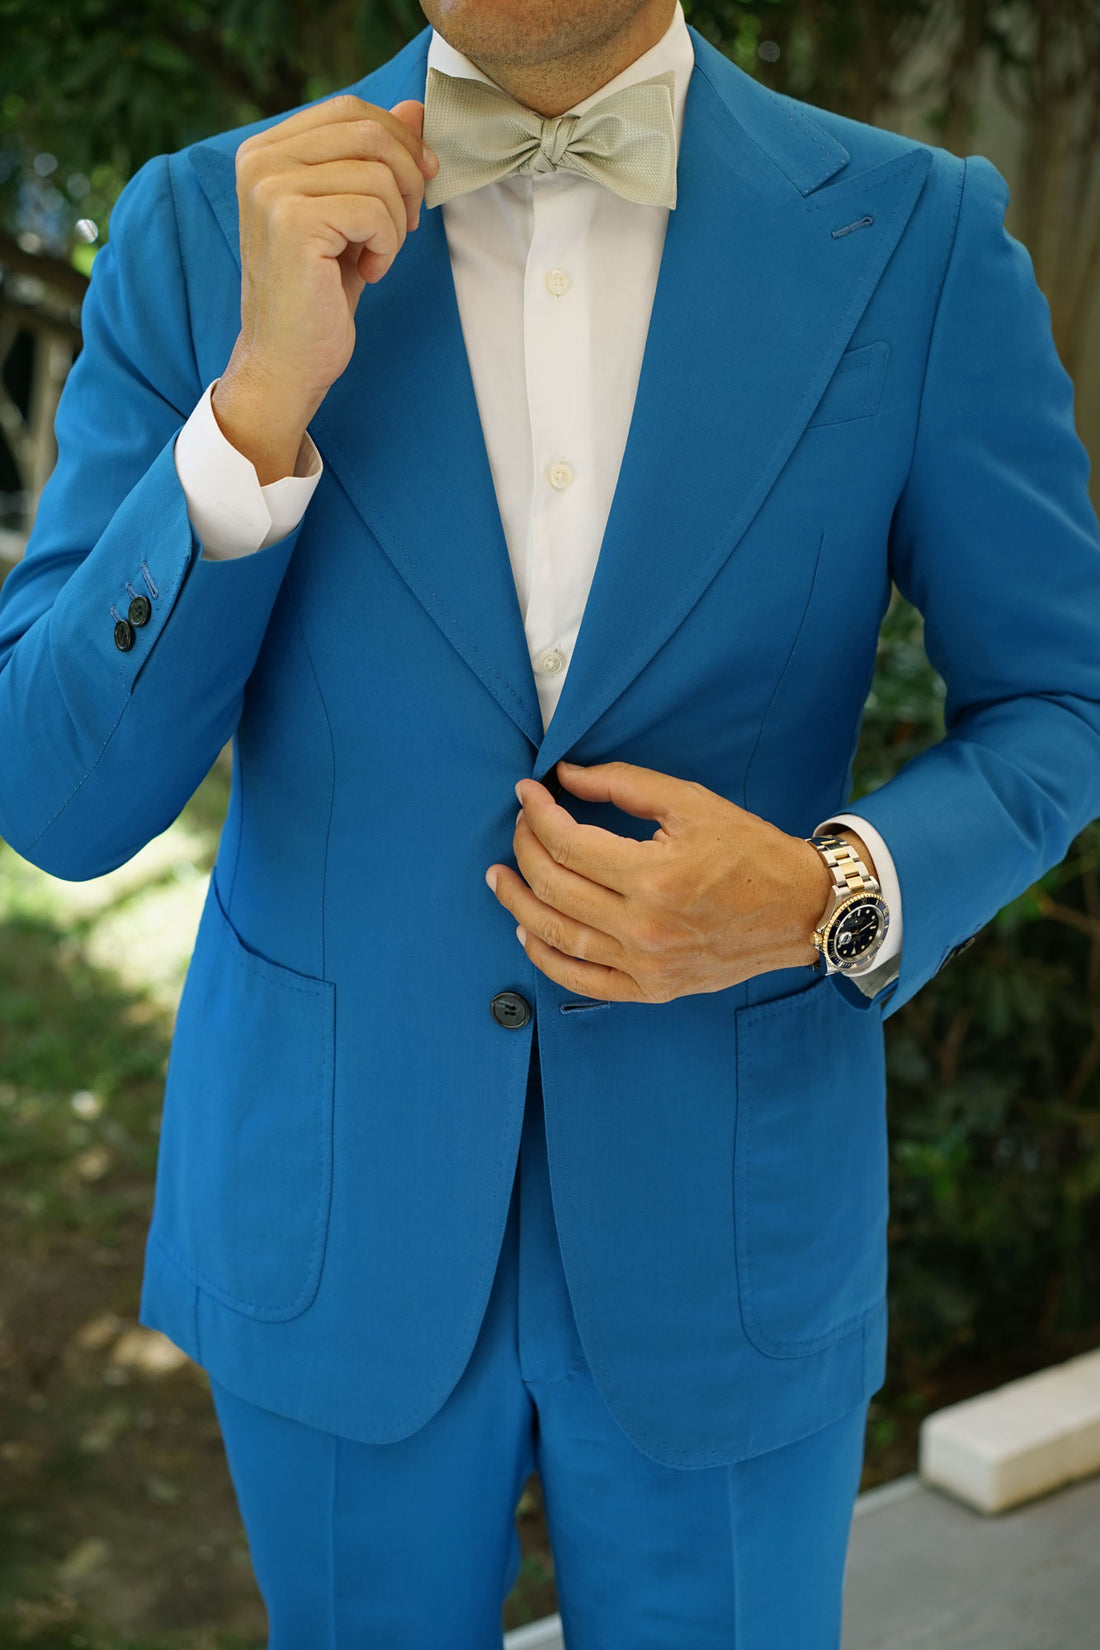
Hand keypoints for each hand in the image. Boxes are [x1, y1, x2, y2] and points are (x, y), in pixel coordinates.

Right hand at [212, 95, 438, 479]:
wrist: (287, 360)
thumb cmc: (319, 292)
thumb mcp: (354, 214)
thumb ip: (376, 157)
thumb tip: (415, 109)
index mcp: (266, 150)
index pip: (350, 109)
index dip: (399, 140)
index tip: (420, 181)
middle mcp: (260, 161)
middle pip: (368, 130)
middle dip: (408, 177)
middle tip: (409, 226)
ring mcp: (271, 189)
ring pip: (379, 172)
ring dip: (398, 221)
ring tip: (377, 256)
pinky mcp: (292, 222)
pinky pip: (375, 210)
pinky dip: (387, 246)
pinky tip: (369, 272)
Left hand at [485, 759, 840, 1002]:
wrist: (799, 910)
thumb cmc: (750, 852)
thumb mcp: (691, 803)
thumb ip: (623, 784)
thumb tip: (565, 776)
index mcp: (654, 877)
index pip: (567, 844)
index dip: (537, 814)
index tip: (528, 793)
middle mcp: (645, 927)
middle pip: (553, 888)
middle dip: (524, 849)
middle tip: (520, 826)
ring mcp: (646, 965)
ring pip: (555, 936)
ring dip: (518, 904)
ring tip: (502, 878)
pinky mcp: (651, 989)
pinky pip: (580, 980)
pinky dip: (545, 957)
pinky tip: (528, 932)